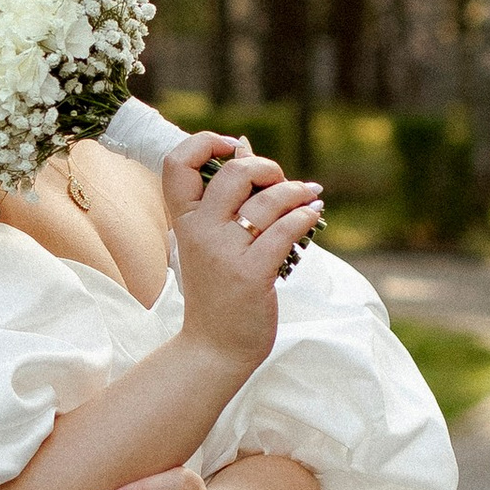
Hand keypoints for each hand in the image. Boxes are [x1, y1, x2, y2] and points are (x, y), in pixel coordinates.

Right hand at [166, 145, 324, 372]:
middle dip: (266, 167)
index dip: (205, 142)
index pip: (177, 162)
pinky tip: (313, 213)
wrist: (215, 347)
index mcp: (183, 220)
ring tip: (309, 195)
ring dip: (296, 191)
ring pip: (267, 201)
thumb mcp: (208, 240)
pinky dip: (305, 216)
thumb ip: (223, 197)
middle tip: (278, 182)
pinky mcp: (252, 274)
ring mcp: (225, 252)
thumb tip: (243, 147)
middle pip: (233, 172)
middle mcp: (199, 232)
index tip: (234, 148)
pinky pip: (285, 230)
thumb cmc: (216, 290)